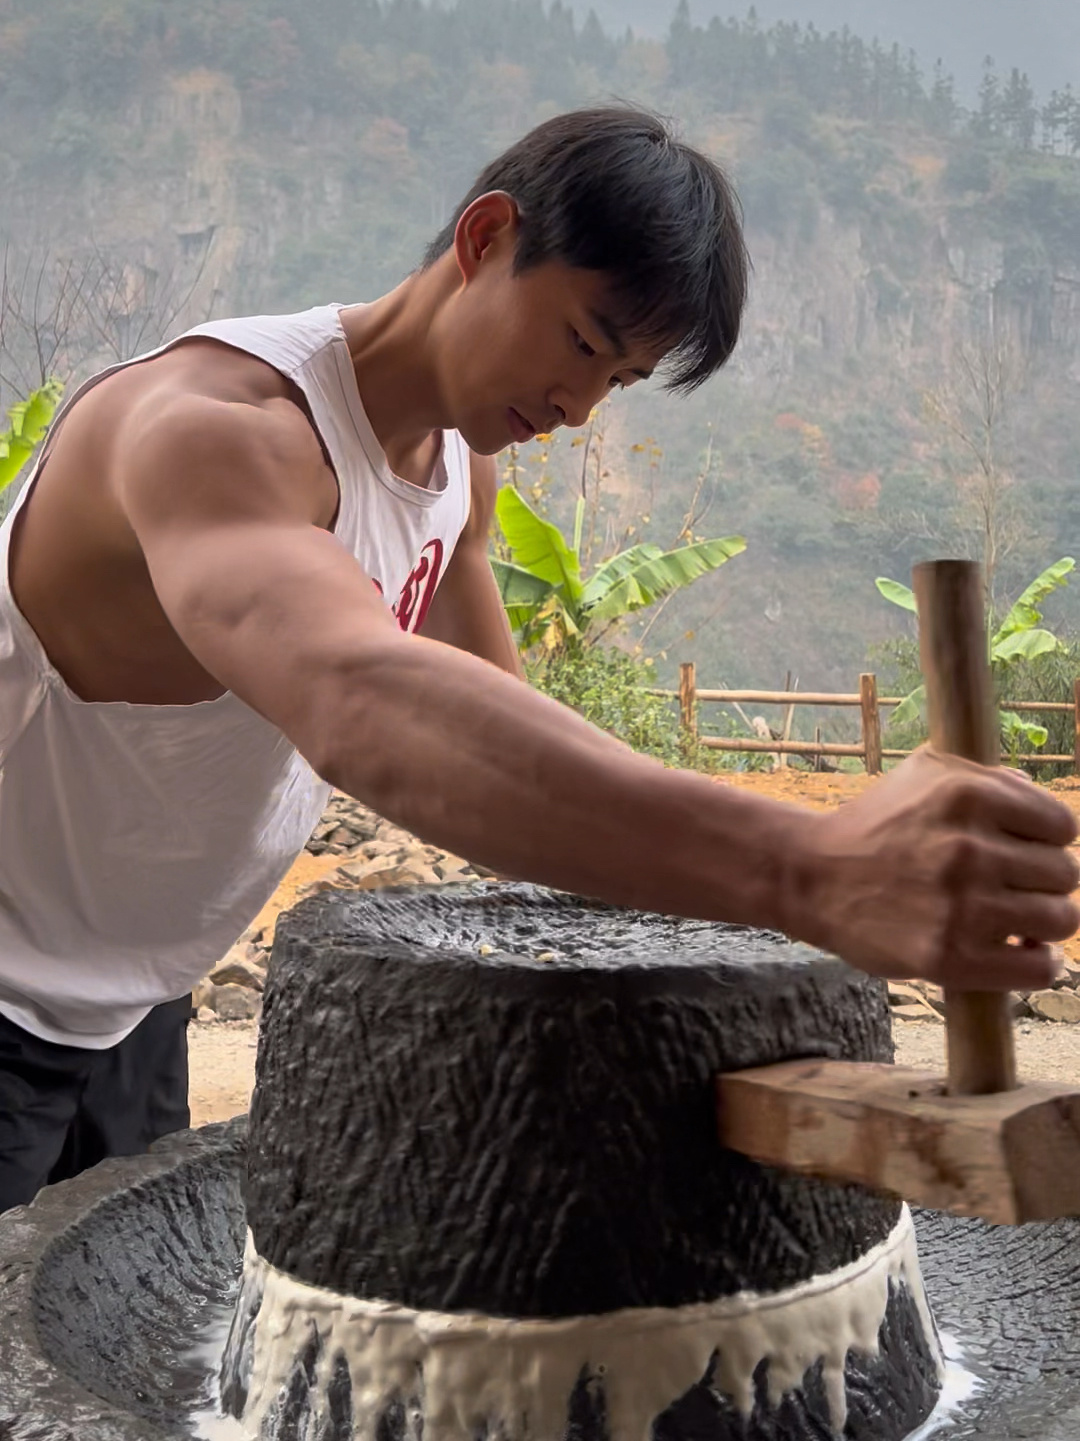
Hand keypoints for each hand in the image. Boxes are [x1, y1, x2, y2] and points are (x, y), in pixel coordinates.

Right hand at [786, 748, 1079, 989]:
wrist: (810, 877)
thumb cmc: (872, 825)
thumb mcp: (923, 775)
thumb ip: (987, 779)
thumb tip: (1040, 800)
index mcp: (969, 795)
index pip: (1062, 826)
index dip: (1048, 841)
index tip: (1024, 853)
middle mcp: (969, 847)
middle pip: (1065, 873)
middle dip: (1044, 882)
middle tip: (1013, 888)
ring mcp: (961, 906)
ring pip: (1060, 919)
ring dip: (1044, 922)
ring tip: (1020, 922)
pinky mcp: (949, 957)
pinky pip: (1038, 969)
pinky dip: (1041, 964)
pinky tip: (1023, 952)